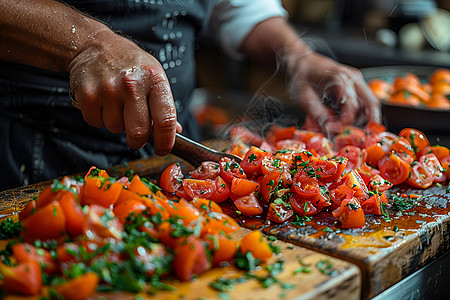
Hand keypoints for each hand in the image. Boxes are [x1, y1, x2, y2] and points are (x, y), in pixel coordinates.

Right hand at [68, 30, 179, 154]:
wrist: (95, 45)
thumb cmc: (131, 65)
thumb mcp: (154, 78)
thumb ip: (165, 106)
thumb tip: (176, 132)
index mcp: (155, 79)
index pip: (166, 120)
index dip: (166, 141)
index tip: (163, 149)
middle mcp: (132, 84)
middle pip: (139, 132)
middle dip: (138, 141)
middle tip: (137, 138)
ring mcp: (108, 89)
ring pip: (116, 129)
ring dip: (118, 125)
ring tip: (117, 106)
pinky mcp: (87, 94)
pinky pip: (96, 123)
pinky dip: (99, 119)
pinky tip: (103, 103)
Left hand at [284, 50, 380, 132]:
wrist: (303, 60)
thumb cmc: (302, 75)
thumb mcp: (303, 95)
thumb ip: (316, 112)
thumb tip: (329, 128)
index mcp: (340, 78)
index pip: (352, 106)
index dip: (345, 123)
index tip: (333, 131)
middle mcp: (352, 77)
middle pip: (371, 103)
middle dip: (370, 123)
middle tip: (362, 137)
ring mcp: (356, 80)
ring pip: (370, 103)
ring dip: (362, 118)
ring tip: (344, 126)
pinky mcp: (355, 84)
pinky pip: (364, 100)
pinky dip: (360, 113)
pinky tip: (345, 120)